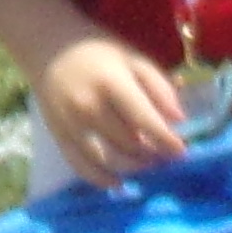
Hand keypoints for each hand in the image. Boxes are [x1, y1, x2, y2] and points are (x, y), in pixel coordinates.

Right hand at [31, 28, 195, 185]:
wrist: (49, 50)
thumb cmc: (99, 51)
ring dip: (132, 167)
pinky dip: (100, 179)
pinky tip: (118, 183)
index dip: (165, 139)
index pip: (144, 120)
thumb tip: (180, 119)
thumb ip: (158, 86)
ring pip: (106, 159)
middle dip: (152, 153)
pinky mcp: (59, 137)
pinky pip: (80, 166)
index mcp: (112, 84)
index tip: (182, 151)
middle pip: (127, 142)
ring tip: (149, 165)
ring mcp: (71, 126)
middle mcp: (89, 108)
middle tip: (167, 156)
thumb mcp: (134, 58)